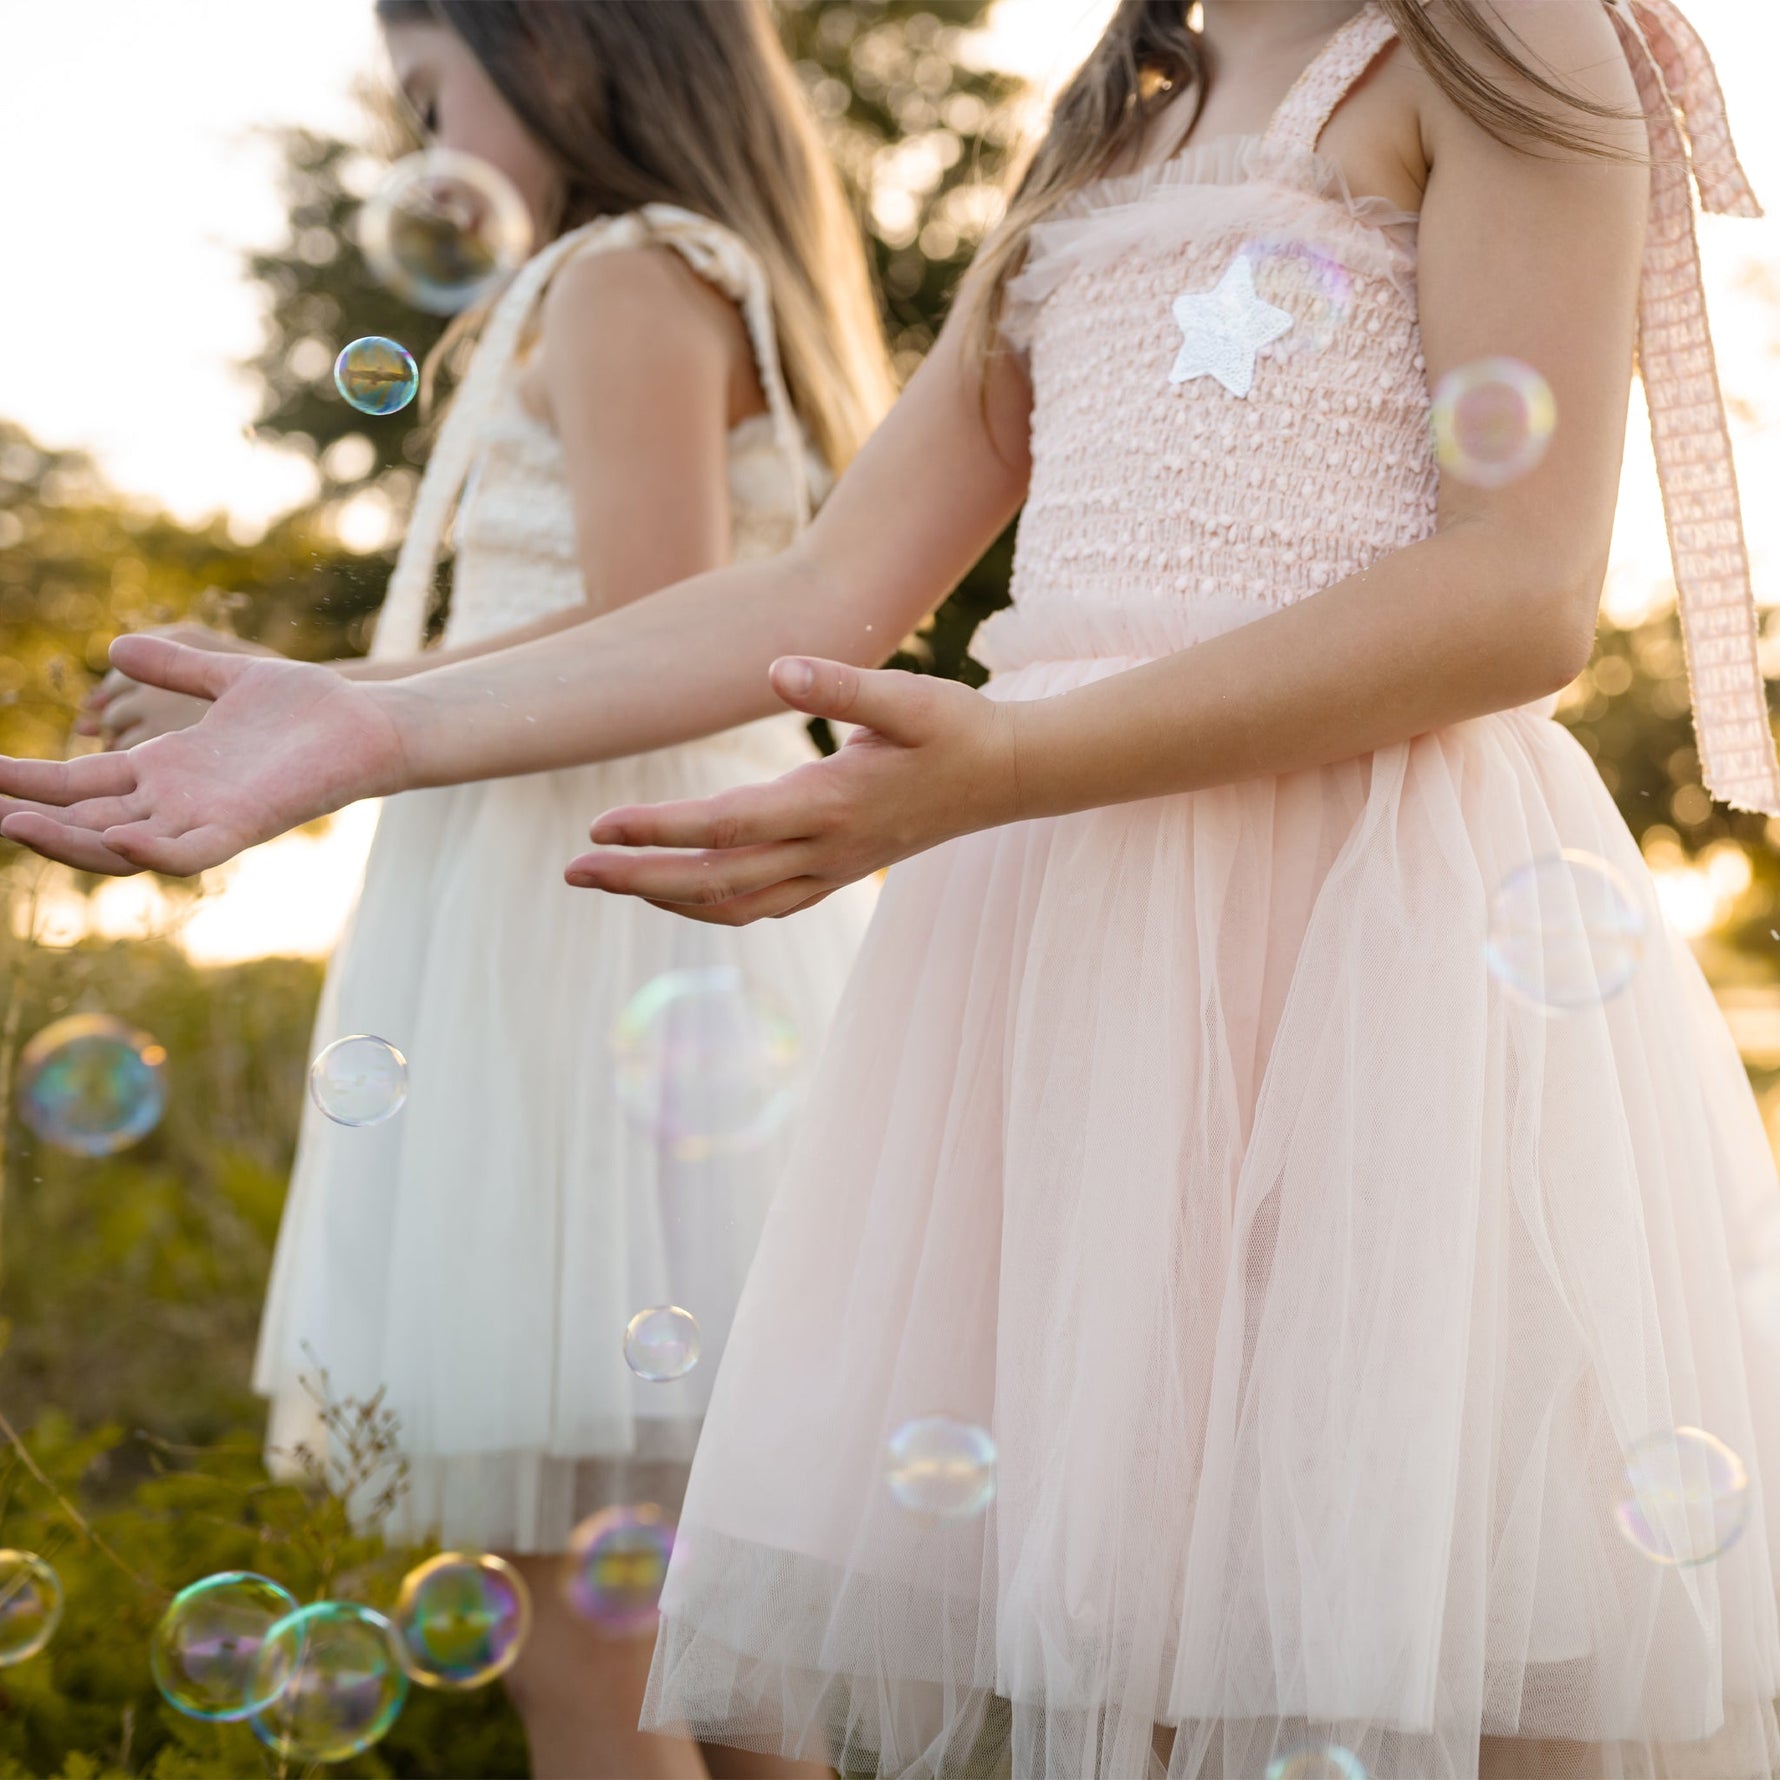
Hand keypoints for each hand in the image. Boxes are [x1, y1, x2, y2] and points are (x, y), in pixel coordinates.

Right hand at [0, 637, 405, 875]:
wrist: (370, 724)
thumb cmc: (308, 708)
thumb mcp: (227, 677)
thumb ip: (175, 669)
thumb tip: (117, 648)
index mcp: (166, 769)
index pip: (79, 784)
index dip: (29, 781)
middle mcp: (177, 801)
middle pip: (87, 821)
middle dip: (35, 820)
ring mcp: (208, 818)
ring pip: (124, 845)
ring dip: (73, 842)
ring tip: (16, 825)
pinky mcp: (246, 825)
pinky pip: (190, 852)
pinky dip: (153, 850)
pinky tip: (117, 837)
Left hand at [563, 657, 1021, 923]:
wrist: (1008, 777)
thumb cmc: (956, 728)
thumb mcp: (906, 695)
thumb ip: (841, 684)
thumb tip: (776, 669)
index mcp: (831, 805)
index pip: (726, 827)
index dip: (659, 830)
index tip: (599, 827)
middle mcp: (825, 850)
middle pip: (715, 881)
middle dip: (639, 879)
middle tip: (571, 872)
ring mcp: (832, 870)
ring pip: (735, 905)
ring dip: (667, 898)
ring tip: (608, 884)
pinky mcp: (838, 874)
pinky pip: (762, 906)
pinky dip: (711, 906)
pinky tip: (678, 892)